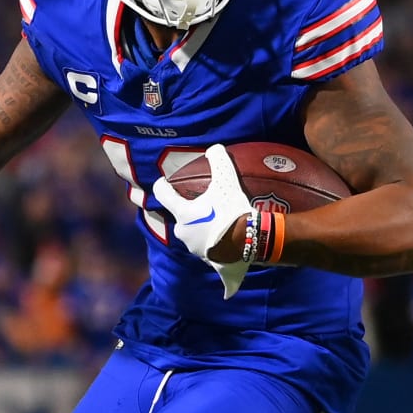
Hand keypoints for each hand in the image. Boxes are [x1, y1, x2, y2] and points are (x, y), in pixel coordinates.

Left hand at [150, 144, 252, 298]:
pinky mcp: (212, 264)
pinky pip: (213, 259)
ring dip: (203, 231)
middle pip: (181, 219)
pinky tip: (227, 255)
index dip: (162, 185)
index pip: (163, 194)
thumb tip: (214, 148)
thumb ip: (218, 161)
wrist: (249, 241)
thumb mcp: (227, 181)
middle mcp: (184, 233)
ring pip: (195, 237)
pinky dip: (218, 254)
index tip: (164, 181)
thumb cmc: (233, 210)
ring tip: (218, 224)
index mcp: (183, 213)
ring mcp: (196, 251)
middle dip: (188, 213)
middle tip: (203, 205)